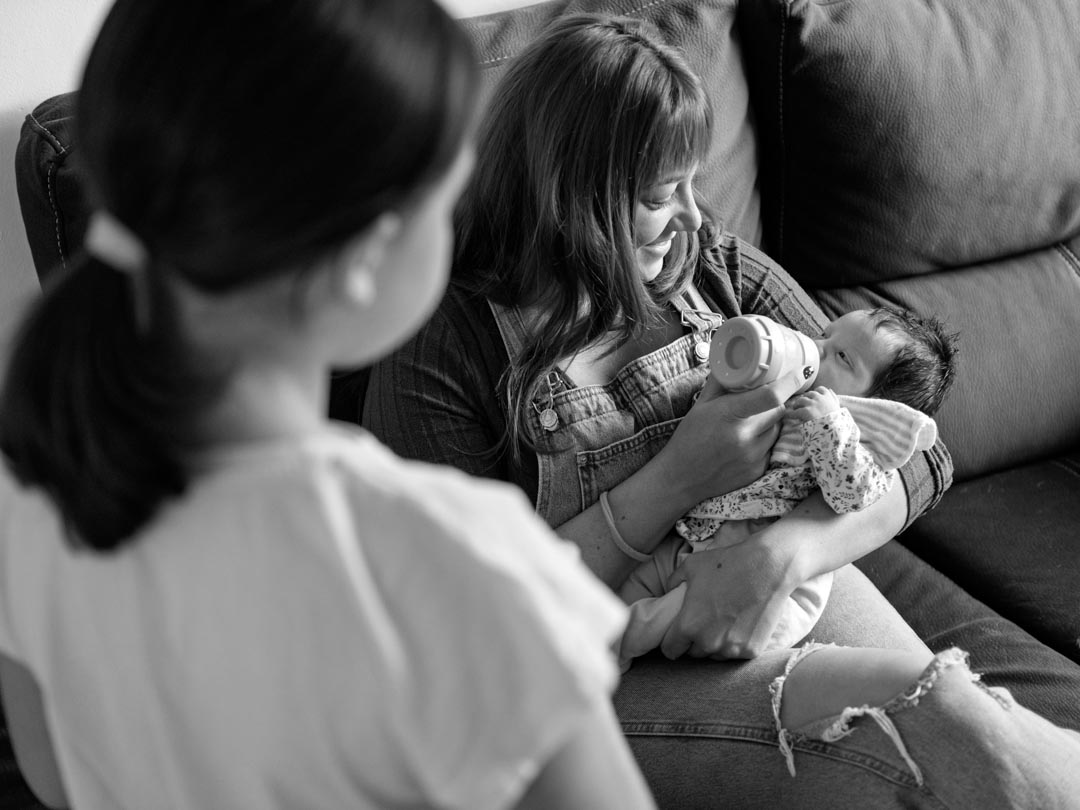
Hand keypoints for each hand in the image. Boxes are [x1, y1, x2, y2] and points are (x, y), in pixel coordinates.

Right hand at [655, 370, 808, 504]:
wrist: (681, 478)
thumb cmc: (689, 438)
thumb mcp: (701, 405)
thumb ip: (722, 383)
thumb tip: (739, 362)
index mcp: (729, 415)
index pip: (771, 396)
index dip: (790, 382)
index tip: (801, 372)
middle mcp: (744, 437)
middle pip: (779, 410)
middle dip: (774, 403)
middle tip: (760, 402)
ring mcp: (753, 457)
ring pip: (779, 429)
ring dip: (771, 422)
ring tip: (749, 424)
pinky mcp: (758, 471)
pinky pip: (772, 447)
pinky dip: (765, 441)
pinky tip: (746, 443)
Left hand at [659, 536, 795, 659]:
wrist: (767, 566)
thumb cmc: (726, 564)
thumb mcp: (691, 566)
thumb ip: (673, 582)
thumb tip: (668, 591)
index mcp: (688, 625)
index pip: (670, 649)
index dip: (671, 643)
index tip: (677, 637)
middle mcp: (708, 642)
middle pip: (694, 653)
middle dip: (695, 641)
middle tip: (705, 623)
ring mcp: (731, 649)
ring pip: (715, 655)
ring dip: (715, 644)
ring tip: (724, 622)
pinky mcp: (751, 651)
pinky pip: (736, 654)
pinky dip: (736, 643)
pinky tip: (741, 624)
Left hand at [787, 386, 840, 422]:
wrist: (834, 432)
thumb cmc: (836, 422)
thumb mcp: (838, 408)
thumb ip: (834, 398)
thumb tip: (830, 389)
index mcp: (828, 397)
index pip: (820, 389)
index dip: (815, 393)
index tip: (812, 399)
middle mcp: (820, 398)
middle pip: (809, 394)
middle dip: (805, 399)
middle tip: (801, 405)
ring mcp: (813, 404)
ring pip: (801, 400)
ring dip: (797, 405)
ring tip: (795, 409)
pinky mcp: (806, 411)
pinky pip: (794, 412)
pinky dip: (790, 414)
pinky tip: (787, 416)